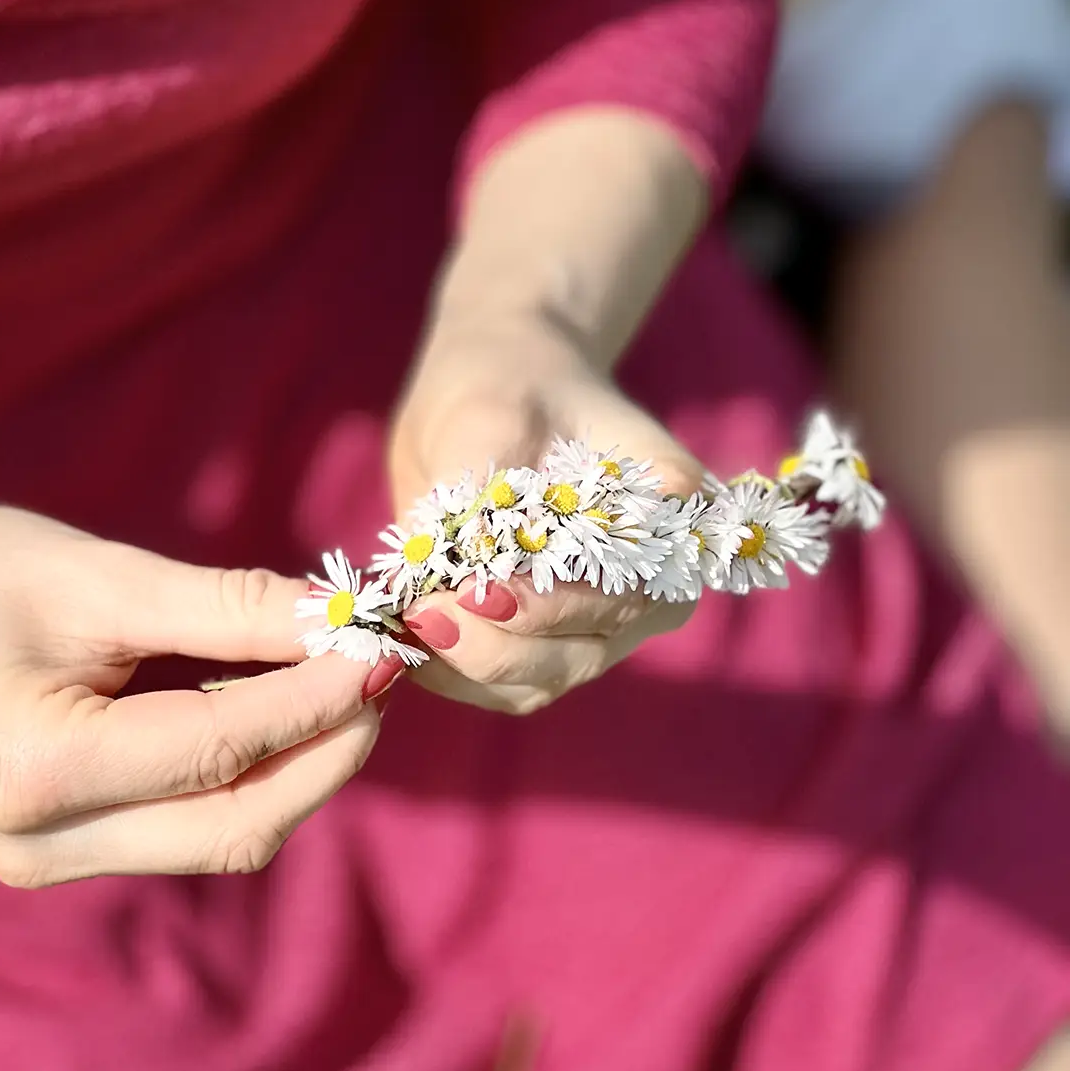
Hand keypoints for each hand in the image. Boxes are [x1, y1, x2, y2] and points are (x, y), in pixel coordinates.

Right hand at [0, 480, 394, 885]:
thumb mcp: (94, 572)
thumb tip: (342, 622)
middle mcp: (39, 845)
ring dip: (291, 762)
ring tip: (335, 674)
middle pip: (237, 823)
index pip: (224, 747)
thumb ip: (224, 605)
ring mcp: (41, 863)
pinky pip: (178, 822)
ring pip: (216, 834)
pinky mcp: (51, 852)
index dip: (321, 697)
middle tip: (380, 668)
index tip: (388, 643)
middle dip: (325, 750)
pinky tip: (267, 696)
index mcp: (36, 772)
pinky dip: (238, 767)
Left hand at [388, 277, 703, 713]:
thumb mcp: (493, 410)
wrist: (493, 389)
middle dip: (499, 643)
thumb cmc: (506, 385)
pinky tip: (404, 641)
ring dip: (467, 666)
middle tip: (426, 611)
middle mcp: (648, 588)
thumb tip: (464, 554)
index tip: (479, 590)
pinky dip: (452, 674)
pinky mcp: (545, 645)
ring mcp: (598, 625)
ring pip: (541, 680)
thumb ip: (489, 478)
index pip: (623, 587)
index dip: (554, 602)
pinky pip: (504, 686)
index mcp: (667, 523)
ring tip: (407, 623)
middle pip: (582, 648)